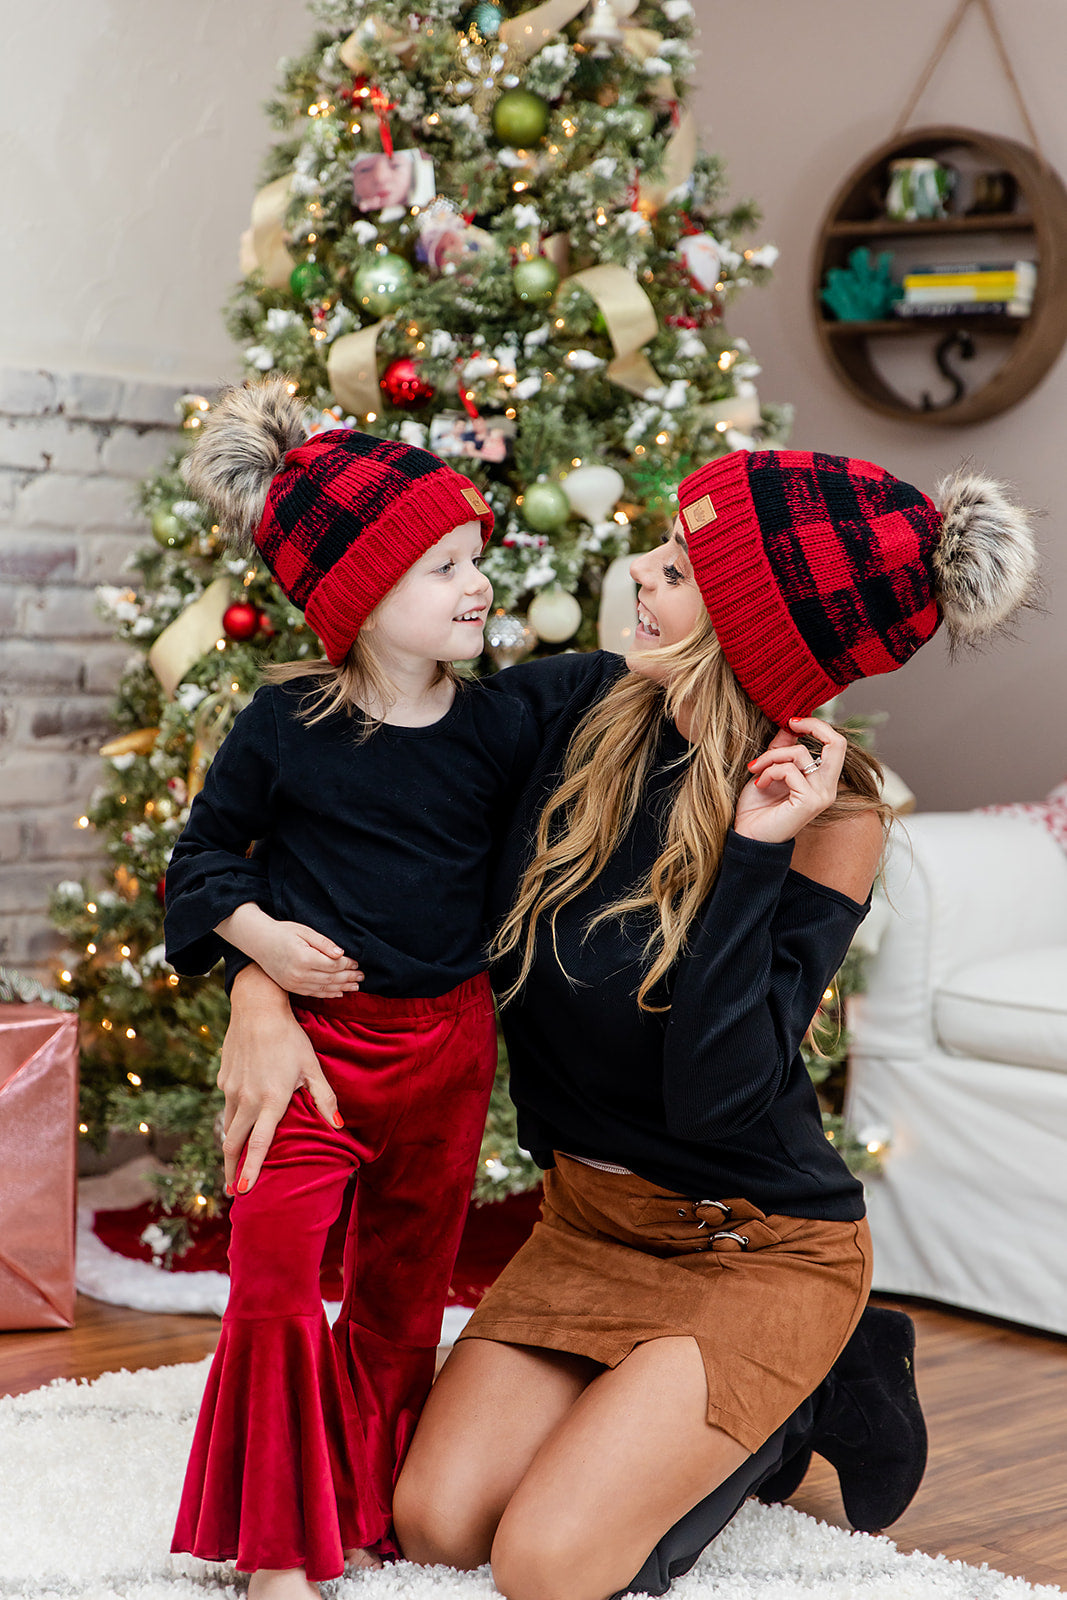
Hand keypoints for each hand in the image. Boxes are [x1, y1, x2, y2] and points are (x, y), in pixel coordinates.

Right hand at [216, 903, 362, 997]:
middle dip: (348, 978)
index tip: (357, 962)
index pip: (333, 965)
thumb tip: (341, 954)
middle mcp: (299, 973)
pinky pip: (313, 993)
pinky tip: (339, 993)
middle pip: (330, 979)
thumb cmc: (283, 932)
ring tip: (355, 987)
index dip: (347, 964)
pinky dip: (327, 994)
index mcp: (304, 958)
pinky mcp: (291, 987)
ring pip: (324, 988)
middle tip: (362, 977)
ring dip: (341, 988)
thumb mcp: (305, 931)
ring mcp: (294, 983)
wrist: (259, 942)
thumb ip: (324, 943)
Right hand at [218, 965, 341, 1192]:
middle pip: (234, 1144)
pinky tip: (237, 1127)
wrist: (257, 1008)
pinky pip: (226, 1107)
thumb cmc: (290, 1038)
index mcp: (271, 1099)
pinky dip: (230, 1123)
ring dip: (230, 1149)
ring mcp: (231, 1089)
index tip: (243, 1191)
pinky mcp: (223, 1079)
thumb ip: (324, 1099)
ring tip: (233, 1166)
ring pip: (228, 1127)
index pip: (258, 1144)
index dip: (251, 1170)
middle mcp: (247, 1099)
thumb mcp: (312, 1067)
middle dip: (232, 1170)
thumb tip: (339, 1127)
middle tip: (234, 1191)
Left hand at [734, 716, 846, 844]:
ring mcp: (821, 796)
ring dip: (772, 756)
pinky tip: (759, 783)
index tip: (792, 721)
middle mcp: (828, 788)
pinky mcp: (809, 802)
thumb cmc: (758, 806)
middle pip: (837, 743)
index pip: (836, 744)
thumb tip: (789, 724)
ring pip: (801, 754)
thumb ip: (783, 748)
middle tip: (789, 722)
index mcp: (823, 780)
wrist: (748, 836)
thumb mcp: (771, 769)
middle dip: (812, 726)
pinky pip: (789, 770)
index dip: (816, 725)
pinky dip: (770, 771)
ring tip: (756, 769)